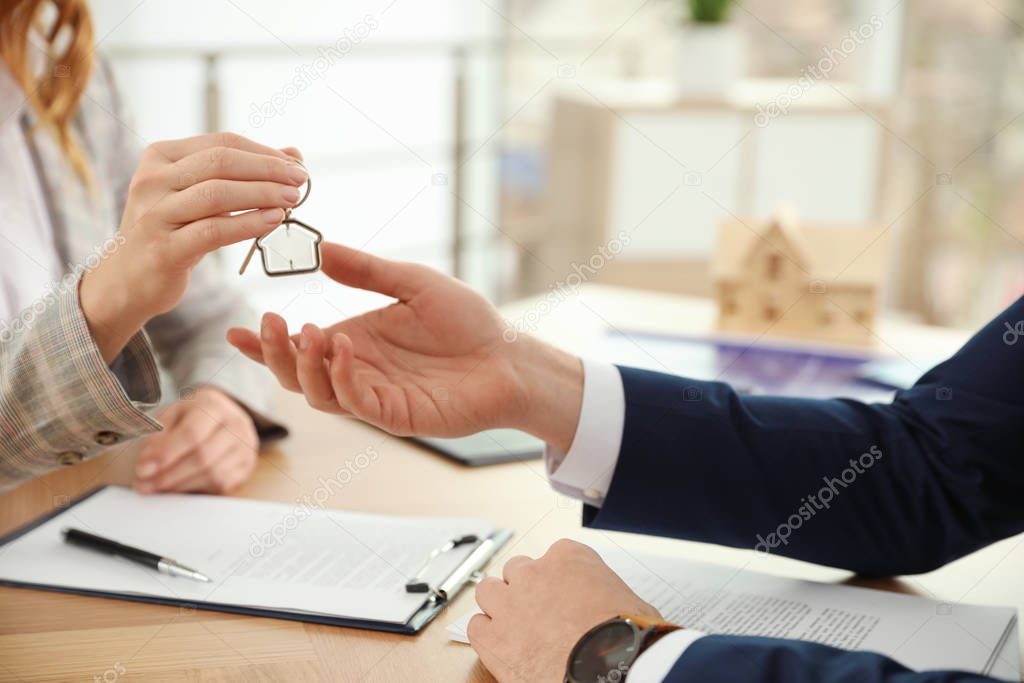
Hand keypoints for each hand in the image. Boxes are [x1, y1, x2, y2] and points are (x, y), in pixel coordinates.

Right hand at [81, 133, 306, 362]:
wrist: (128, 280)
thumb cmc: (173, 232)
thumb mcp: (201, 196)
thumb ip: (241, 173)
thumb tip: (294, 154)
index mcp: (160, 157)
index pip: (221, 142)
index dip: (264, 152)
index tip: (296, 164)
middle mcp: (152, 180)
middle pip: (221, 162)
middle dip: (268, 169)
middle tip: (301, 180)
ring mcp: (154, 214)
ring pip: (218, 193)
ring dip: (263, 194)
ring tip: (293, 199)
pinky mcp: (164, 248)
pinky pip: (214, 231)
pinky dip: (249, 223)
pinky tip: (274, 221)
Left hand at [133, 387, 258, 493]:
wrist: (222, 417)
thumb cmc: (191, 417)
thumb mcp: (170, 416)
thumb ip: (157, 436)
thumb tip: (147, 465)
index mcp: (214, 405)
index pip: (192, 433)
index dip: (166, 454)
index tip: (142, 470)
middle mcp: (236, 424)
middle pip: (203, 456)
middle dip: (169, 475)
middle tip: (144, 485)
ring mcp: (246, 446)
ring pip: (213, 474)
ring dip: (180, 486)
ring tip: (156, 488)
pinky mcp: (247, 466)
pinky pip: (222, 485)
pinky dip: (197, 489)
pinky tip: (178, 487)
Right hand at [227, 243, 584, 451]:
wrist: (508, 356)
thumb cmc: (466, 322)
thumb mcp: (413, 283)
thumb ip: (367, 271)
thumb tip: (321, 248)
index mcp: (354, 342)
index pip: (298, 347)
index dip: (264, 343)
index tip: (235, 330)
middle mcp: (356, 371)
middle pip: (296, 374)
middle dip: (276, 352)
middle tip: (273, 322)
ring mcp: (374, 396)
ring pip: (318, 394)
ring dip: (305, 365)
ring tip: (310, 332)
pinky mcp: (396, 415)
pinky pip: (356, 403)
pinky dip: (341, 379)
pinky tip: (343, 350)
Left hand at [469, 540, 660, 682]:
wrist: (611, 668)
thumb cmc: (627, 637)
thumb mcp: (628, 600)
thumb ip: (604, 592)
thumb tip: (607, 606)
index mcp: (568, 558)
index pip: (552, 558)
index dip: (556, 582)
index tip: (562, 598)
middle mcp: (535, 573)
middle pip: (516, 571)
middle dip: (524, 590)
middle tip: (537, 614)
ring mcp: (510, 602)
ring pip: (488, 591)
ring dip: (498, 606)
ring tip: (514, 627)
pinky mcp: (493, 635)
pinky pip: (476, 626)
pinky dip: (486, 636)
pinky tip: (501, 647)